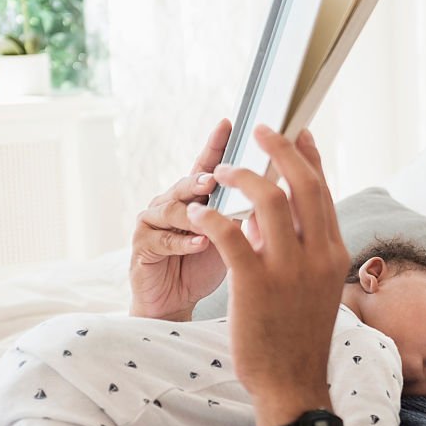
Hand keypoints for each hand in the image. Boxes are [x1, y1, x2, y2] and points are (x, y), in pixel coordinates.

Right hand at [129, 119, 232, 320]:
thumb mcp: (235, 234)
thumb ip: (248, 210)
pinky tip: (200, 242)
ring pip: (172, 208)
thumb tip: (283, 188)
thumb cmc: (210, 264)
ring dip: (192, 211)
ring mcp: (154, 222)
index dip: (217, 144)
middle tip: (217, 177)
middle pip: (188, 182)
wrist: (177, 302)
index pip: (209, 164)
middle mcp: (174, 201)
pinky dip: (182, 241)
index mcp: (199, 195)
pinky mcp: (142, 246)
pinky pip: (161, 239)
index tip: (229, 123)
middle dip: (203, 177)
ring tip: (208, 213)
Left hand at [186, 125, 349, 425]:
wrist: (291, 381)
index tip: (297, 131)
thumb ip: (296, 246)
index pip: (323, 191)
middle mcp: (317, 255)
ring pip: (269, 200)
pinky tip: (198, 212)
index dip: (309, 156)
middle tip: (260, 129)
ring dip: (242, 176)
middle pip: (302, 184)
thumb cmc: (297, 334)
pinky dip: (212, 216)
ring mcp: (289, 269)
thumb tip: (264, 212)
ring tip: (221, 170)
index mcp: (333, 252)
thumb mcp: (310, 284)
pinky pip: (231, 234)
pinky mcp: (255, 284)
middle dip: (280, 148)